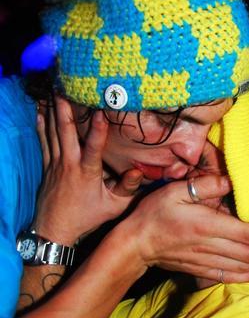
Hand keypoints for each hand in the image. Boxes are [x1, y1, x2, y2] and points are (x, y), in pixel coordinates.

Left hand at [34, 96, 142, 244]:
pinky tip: (41, 112)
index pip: (94, 147)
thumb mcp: (113, 207)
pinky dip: (42, 126)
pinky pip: (44, 142)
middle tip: (64, 88)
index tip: (100, 111)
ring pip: (53, 133)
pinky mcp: (48, 167)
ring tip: (52, 92)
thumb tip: (138, 171)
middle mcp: (70, 164)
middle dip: (65, 109)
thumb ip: (127, 188)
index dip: (98, 129)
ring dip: (53, 112)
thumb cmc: (87, 218)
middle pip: (66, 132)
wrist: (55, 229)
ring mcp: (56, 164)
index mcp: (87, 172)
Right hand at [114, 174, 248, 282]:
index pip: (247, 233)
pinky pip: (232, 276)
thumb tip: (231, 180)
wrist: (134, 245)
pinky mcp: (202, 270)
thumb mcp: (175, 190)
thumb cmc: (153, 214)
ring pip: (245, 267)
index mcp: (206, 226)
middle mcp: (209, 247)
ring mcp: (206, 261)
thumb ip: (205, 186)